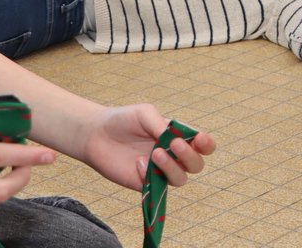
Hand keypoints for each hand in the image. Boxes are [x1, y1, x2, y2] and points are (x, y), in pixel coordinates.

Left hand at [78, 104, 215, 190]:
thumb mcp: (146, 114)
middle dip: (189, 156)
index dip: (207, 144)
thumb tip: (176, 140)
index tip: (199, 138)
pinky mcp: (145, 185)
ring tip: (155, 154)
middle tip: (173, 144)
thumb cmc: (123, 120)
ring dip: (172, 167)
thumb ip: (162, 126)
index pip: (203, 145)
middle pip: (197, 165)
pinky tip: (137, 162)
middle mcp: (173, 156)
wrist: (95, 134)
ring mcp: (160, 172)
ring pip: (181, 179)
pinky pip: (157, 187)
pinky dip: (150, 175)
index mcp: (178, 137)